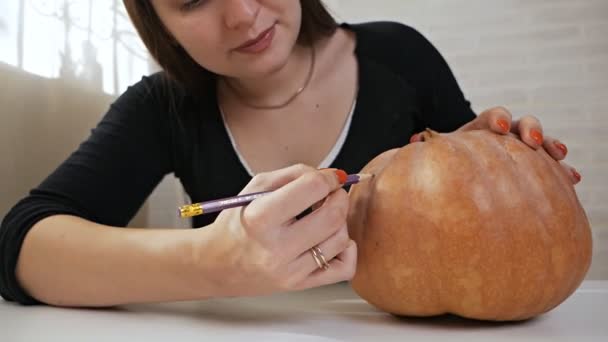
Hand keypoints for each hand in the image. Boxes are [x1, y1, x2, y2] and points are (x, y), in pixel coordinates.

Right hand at [201, 164, 356, 297]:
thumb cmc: (237, 223)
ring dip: (339, 222)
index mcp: (260, 217)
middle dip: (339, 197)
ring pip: (341, 239)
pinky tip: (330, 240)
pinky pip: (344, 268)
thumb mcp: (255, 189)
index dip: (328, 177)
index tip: (329, 178)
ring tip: (323, 217)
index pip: (313, 188)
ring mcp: (290, 271)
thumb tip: (331, 175)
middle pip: (333, 215)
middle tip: (331, 194)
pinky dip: (346, 250)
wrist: (217, 264)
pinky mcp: (300, 285)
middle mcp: (276, 248)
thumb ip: (293, 175)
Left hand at [410, 107, 580, 184]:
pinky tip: (571, 179)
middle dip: (528, 129)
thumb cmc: (441, 163)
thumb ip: (424, 148)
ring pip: (538, 143)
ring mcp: (515, 151)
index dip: (495, 118)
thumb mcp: (432, 156)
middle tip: (532, 141)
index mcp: (477, 131)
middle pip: (518, 124)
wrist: (451, 175)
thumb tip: (409, 142)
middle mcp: (500, 137)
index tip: (496, 127)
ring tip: (559, 156)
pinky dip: (559, 171)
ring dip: (550, 146)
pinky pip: (547, 167)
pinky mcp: (527, 168)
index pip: (489, 118)